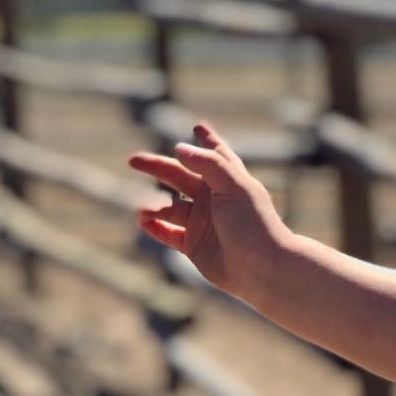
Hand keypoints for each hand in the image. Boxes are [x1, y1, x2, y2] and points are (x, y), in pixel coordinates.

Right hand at [127, 121, 291, 296]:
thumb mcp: (235, 187)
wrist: (262, 268)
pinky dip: (154, 227)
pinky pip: (168, 233)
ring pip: (170, 207)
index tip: (198, 127)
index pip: (215, 155)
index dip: (207, 141)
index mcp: (228, 181)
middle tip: (133, 160)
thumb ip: (209, 164)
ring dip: (153, 204)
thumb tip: (179, 148)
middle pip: (179, 177)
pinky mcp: (194, 246)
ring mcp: (203, 223)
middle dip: (157, 167)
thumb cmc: (253, 224)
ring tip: (144, 209)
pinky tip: (144, 221)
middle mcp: (214, 200)